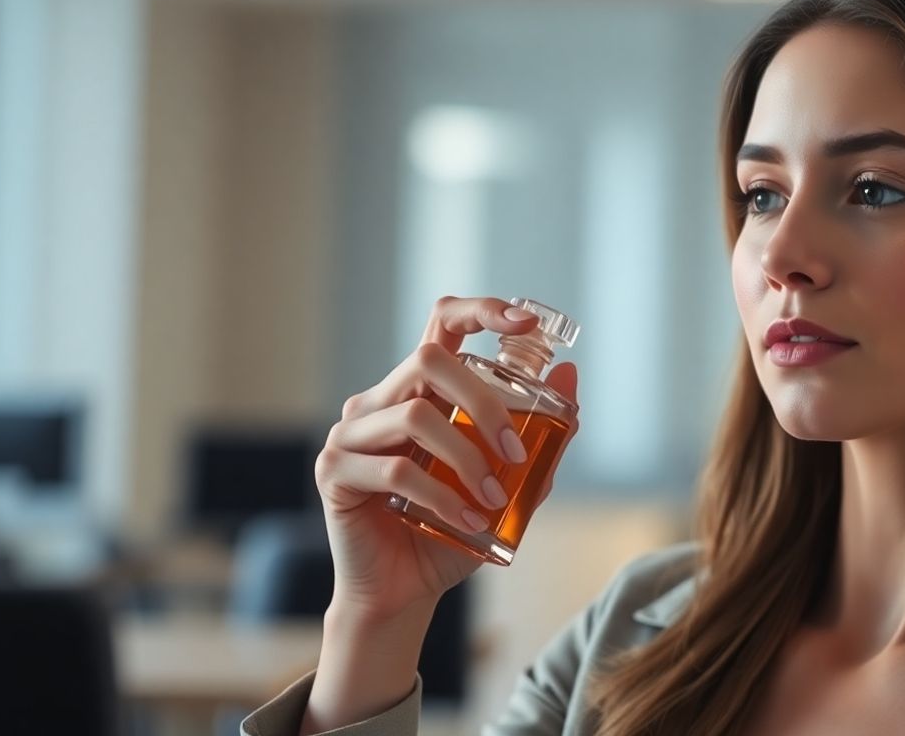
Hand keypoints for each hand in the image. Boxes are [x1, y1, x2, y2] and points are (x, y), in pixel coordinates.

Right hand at [313, 296, 579, 622]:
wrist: (404, 593)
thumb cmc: (453, 532)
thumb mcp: (511, 484)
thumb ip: (540, 437)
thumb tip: (570, 375)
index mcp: (418, 390)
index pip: (442, 324)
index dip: (483, 311)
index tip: (527, 323)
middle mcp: (379, 401)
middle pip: (429, 361)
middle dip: (484, 401)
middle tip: (516, 454)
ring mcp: (350, 433)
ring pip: (415, 414)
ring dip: (466, 457)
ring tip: (494, 498)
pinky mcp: (334, 472)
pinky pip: (395, 469)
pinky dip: (441, 495)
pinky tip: (467, 519)